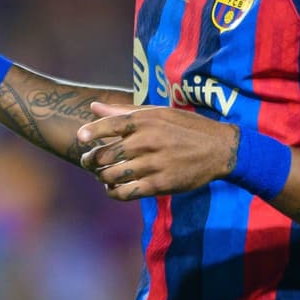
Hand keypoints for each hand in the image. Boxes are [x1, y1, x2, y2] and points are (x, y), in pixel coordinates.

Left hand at [77, 102, 239, 200]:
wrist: (219, 149)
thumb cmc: (186, 127)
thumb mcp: (158, 112)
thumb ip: (123, 111)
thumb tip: (92, 107)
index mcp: (145, 120)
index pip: (109, 125)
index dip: (90, 132)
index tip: (80, 137)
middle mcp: (147, 141)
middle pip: (105, 154)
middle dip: (91, 160)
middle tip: (89, 161)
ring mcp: (153, 164)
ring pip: (112, 175)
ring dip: (101, 177)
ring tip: (102, 175)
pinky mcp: (160, 185)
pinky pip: (127, 192)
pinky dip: (114, 192)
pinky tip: (113, 188)